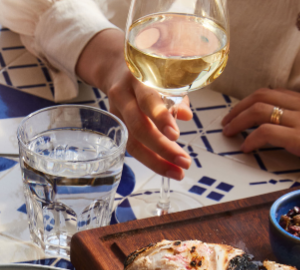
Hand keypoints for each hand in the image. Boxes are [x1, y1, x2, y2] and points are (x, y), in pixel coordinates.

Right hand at [75, 29, 192, 178]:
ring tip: (178, 172)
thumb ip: (176, 94)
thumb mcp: (162, 74)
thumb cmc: (146, 72)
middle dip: (162, 148)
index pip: (148, 100)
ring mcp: (116, 113)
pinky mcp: (115, 126)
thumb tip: (186, 116)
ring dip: (156, 161)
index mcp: (138, 78)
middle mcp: (123, 96)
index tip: (175, 135)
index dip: (160, 118)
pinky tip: (165, 167)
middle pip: (138, 127)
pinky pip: (131, 146)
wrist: (113, 67)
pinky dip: (149, 158)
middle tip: (184, 162)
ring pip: (132, 142)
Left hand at [221, 88, 299, 171]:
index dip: (251, 101)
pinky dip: (251, 140)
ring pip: (259, 111)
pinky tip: (246, 149)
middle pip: (260, 97)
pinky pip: (268, 133)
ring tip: (229, 134)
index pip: (273, 92)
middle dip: (237, 109)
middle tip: (226, 123)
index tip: (240, 112)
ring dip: (238, 122)